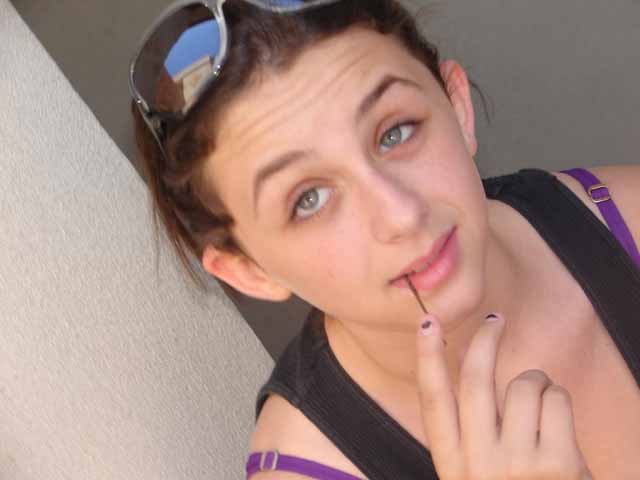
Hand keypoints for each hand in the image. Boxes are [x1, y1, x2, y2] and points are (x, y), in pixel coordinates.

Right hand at [416, 313, 592, 478]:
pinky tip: (558, 424)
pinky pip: (556, 399)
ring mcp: (520, 465)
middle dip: (486, 341)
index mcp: (453, 466)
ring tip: (539, 405)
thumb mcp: (480, 465)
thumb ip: (471, 416)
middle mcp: (480, 465)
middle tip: (495, 320)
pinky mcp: (560, 465)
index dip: (427, 358)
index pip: (433, 401)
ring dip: (536, 382)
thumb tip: (464, 354)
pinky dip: (558, 400)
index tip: (427, 323)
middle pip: (477, 381)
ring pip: (524, 385)